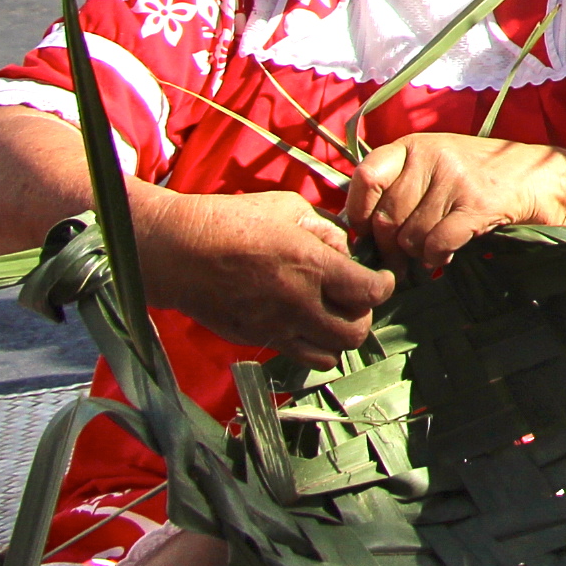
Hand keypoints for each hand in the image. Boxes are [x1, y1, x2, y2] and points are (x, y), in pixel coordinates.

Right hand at [139, 187, 391, 364]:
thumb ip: (326, 231)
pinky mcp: (255, 340)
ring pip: (329, 355)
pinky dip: (310, 347)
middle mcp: (298, 304)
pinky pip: (298, 356)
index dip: (385, 285)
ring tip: (331, 315)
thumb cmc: (233, 221)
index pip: (371, 293)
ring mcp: (275, 327)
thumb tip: (344, 251)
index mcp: (312, 266)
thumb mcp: (289, 208)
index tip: (381, 278)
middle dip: (363, 316)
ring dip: (337, 337)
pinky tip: (304, 324)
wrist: (179, 252)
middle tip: (355, 299)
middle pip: (355, 333)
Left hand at [344, 134, 565, 272]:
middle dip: (392, 246)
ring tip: (432, 248)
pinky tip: (446, 255)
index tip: (367, 230)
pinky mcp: (478, 204)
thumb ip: (399, 185)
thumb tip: (358, 228)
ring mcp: (456, 179)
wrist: (541, 176)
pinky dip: (438, 257)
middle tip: (403, 256)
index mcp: (416, 145)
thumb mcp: (436, 165)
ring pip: (412, 236)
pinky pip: (437, 244)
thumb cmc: (480, 175)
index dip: (359, 210)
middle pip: (388, 217)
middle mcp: (433, 157)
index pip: (366, 176)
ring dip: (419, 253)